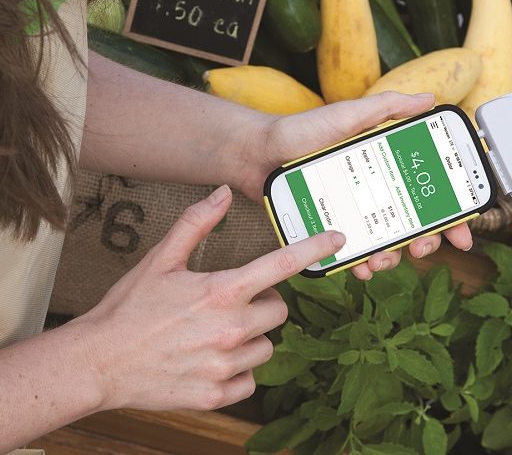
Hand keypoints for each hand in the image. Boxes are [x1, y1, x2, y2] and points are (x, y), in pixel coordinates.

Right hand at [77, 185, 345, 411]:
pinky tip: (212, 359)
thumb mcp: (161, 259)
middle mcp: (230, 329)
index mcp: (221, 291)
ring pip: (267, 346)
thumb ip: (197, 223)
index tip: (336, 240)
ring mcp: (224, 366)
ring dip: (252, 338)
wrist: (97, 362)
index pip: (281, 265)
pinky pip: (250, 380)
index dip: (313, 249)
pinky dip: (238, 370)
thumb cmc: (129, 307)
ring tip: (217, 333)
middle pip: (280, 311)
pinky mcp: (215, 395)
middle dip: (265, 304)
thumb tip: (223, 193)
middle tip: (234, 301)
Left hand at [240, 91, 472, 280]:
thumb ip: (387, 107)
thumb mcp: (349, 115)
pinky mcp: (330, 228)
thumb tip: (430, 99)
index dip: (451, 214)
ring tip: (385, 260)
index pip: (429, 192)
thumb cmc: (302, 131)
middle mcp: (374, 191)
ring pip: (386, 243)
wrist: (258, 153)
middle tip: (423, 246)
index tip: (463, 233)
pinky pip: (353, 253)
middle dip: (426, 241)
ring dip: (394, 258)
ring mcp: (353, 212)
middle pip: (413, 223)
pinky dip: (362, 264)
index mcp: (385, 166)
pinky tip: (362, 267)